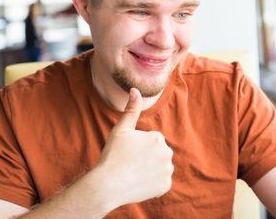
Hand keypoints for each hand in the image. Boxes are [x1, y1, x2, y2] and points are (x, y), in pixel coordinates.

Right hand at [95, 88, 173, 207]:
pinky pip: (160, 182)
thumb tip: (135, 89)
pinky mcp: (165, 186)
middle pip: (158, 153)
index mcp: (158, 138)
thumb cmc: (112, 155)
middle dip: (147, 157)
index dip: (138, 147)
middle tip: (130, 164)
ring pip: (160, 167)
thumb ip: (131, 109)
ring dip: (151, 170)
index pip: (152, 141)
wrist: (108, 185)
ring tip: (134, 173)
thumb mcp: (121, 130)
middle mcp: (167, 153)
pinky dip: (152, 183)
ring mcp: (167, 171)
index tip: (128, 153)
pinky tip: (139, 183)